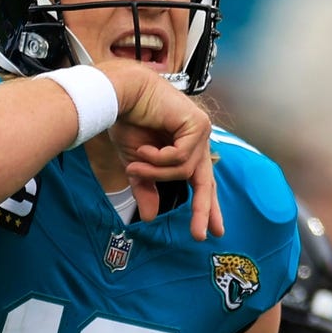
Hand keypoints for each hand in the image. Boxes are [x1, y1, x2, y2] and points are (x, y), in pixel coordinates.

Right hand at [99, 61, 222, 240]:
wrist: (120, 97)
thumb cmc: (127, 122)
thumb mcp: (137, 165)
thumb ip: (147, 188)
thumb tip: (150, 219)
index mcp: (186, 149)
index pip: (201, 183)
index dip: (206, 207)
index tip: (212, 231)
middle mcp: (197, 140)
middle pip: (205, 181)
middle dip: (203, 209)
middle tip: (201, 235)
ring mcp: (200, 131)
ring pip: (185, 171)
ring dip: (156, 172)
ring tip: (135, 163)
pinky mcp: (198, 124)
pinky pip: (181, 157)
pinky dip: (159, 158)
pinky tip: (145, 149)